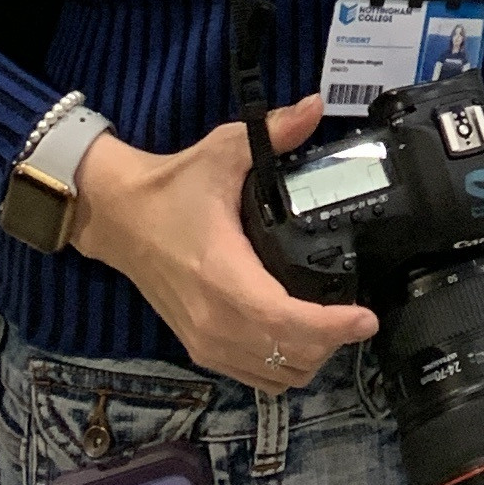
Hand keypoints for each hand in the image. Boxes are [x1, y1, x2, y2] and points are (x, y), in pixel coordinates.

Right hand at [69, 95, 379, 388]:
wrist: (117, 216)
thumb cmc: (171, 188)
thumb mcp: (223, 151)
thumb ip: (274, 131)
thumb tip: (313, 107)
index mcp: (224, 275)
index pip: (286, 320)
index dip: (332, 327)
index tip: (366, 317)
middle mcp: (215, 320)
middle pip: (288, 357)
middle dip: (332, 342)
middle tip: (357, 315)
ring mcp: (205, 341)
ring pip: (274, 376)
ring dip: (309, 358)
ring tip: (333, 327)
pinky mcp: (198, 348)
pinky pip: (253, 377)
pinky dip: (282, 366)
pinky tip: (299, 339)